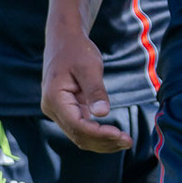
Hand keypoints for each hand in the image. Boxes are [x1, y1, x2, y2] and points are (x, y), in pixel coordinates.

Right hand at [41, 29, 132, 152]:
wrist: (65, 40)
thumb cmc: (77, 50)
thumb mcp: (89, 66)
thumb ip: (95, 90)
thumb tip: (102, 114)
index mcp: (55, 99)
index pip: (77, 126)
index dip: (99, 134)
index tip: (120, 135)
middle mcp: (52, 109)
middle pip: (77, 135)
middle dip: (103, 142)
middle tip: (129, 142)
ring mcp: (58, 111)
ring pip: (78, 135)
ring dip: (101, 141)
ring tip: (125, 141)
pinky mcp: (66, 110)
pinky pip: (81, 128)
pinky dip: (97, 134)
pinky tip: (115, 135)